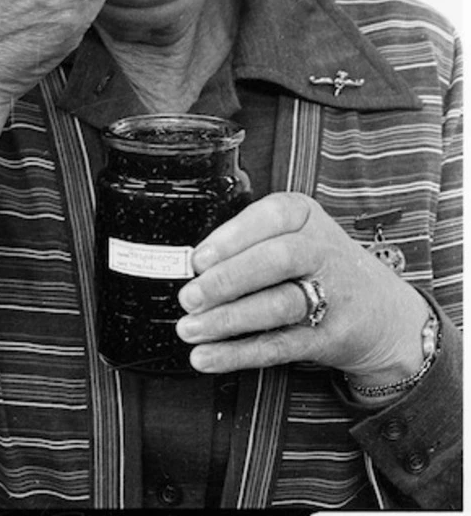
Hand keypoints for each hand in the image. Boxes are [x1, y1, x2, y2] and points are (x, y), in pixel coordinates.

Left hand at [175, 192, 427, 382]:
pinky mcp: (331, 337)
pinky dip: (240, 353)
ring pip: (278, 305)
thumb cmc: (320, 266)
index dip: (232, 237)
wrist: (385, 314)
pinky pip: (281, 346)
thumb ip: (251, 242)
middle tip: (189, 297)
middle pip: (276, 260)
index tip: (197, 259)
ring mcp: (333, 294)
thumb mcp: (296, 234)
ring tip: (190, 329)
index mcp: (307, 216)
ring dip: (228, 320)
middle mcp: (323, 250)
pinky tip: (209, 357)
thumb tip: (194, 266)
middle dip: (227, 280)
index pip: (271, 216)